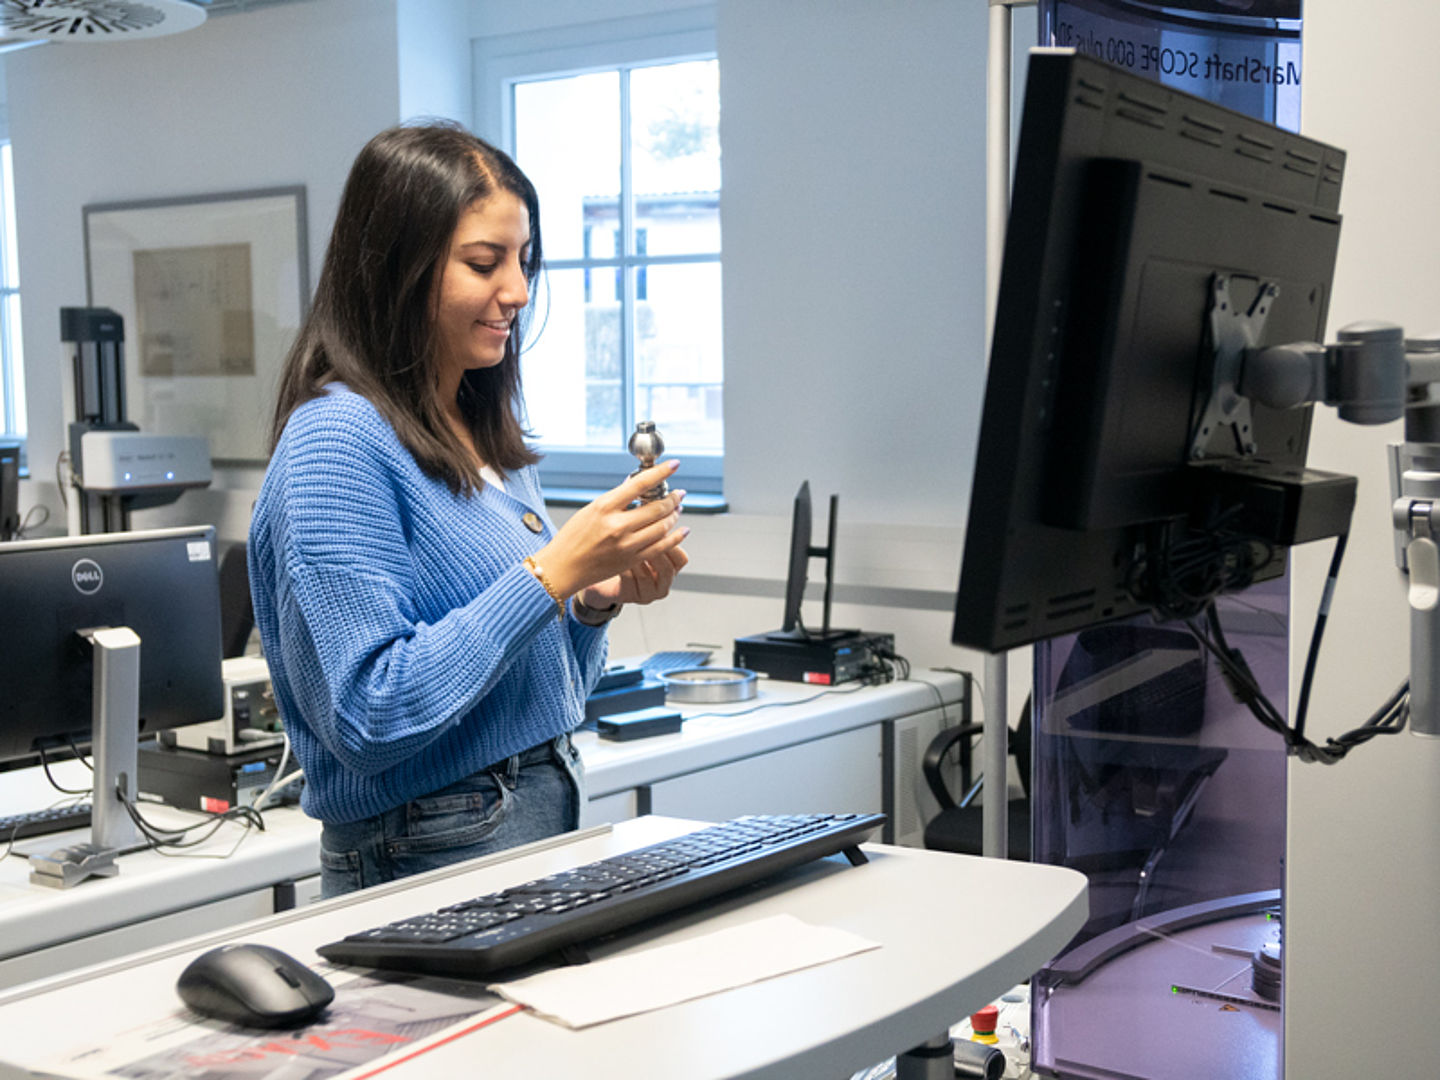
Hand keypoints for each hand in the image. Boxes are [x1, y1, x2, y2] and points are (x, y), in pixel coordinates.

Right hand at [534, 462, 686, 597]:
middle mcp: (617, 525)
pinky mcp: (631, 560)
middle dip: (673, 498)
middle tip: (678, 494)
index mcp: (604, 507)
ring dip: (674, 515)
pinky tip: (682, 530)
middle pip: (657, 507)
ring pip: (662, 527)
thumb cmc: (573, 537)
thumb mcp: (590, 510)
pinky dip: (675, 537)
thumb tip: (636, 483)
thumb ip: (616, 498)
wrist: (563, 568)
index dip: (661, 473)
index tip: (674, 465)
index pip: (640, 484)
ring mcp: (626, 545)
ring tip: (677, 509)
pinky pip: (661, 548)